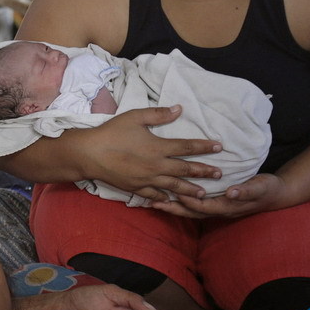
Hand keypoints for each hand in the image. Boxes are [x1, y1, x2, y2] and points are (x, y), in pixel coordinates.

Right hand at [83, 106, 222, 202]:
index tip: (219, 147)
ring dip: (191, 190)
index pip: (187, 147)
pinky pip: (155, 195)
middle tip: (220, 174)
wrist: (90, 154)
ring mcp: (147, 179)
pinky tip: (172, 201)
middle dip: (204, 172)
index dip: (204, 147)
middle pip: (185, 170)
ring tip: (203, 194)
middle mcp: (156, 166)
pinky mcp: (136, 188)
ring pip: (174, 187)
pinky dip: (165, 199)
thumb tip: (179, 109)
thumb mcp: (135, 117)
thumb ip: (159, 114)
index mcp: (158, 147)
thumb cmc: (112, 132)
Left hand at [151, 173, 286, 218]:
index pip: (202, 206)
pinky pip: (196, 204)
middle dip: (173, 207)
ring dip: (174, 206)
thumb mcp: (260, 187)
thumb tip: (231, 193)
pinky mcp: (217, 202)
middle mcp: (220, 210)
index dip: (187, 201)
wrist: (276, 195)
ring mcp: (218, 208)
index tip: (171, 194)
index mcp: (227, 206)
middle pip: (191, 212)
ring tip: (155, 200)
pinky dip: (182, 202)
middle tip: (153, 201)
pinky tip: (172, 195)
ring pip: (191, 210)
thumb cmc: (268, 189)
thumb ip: (246, 191)